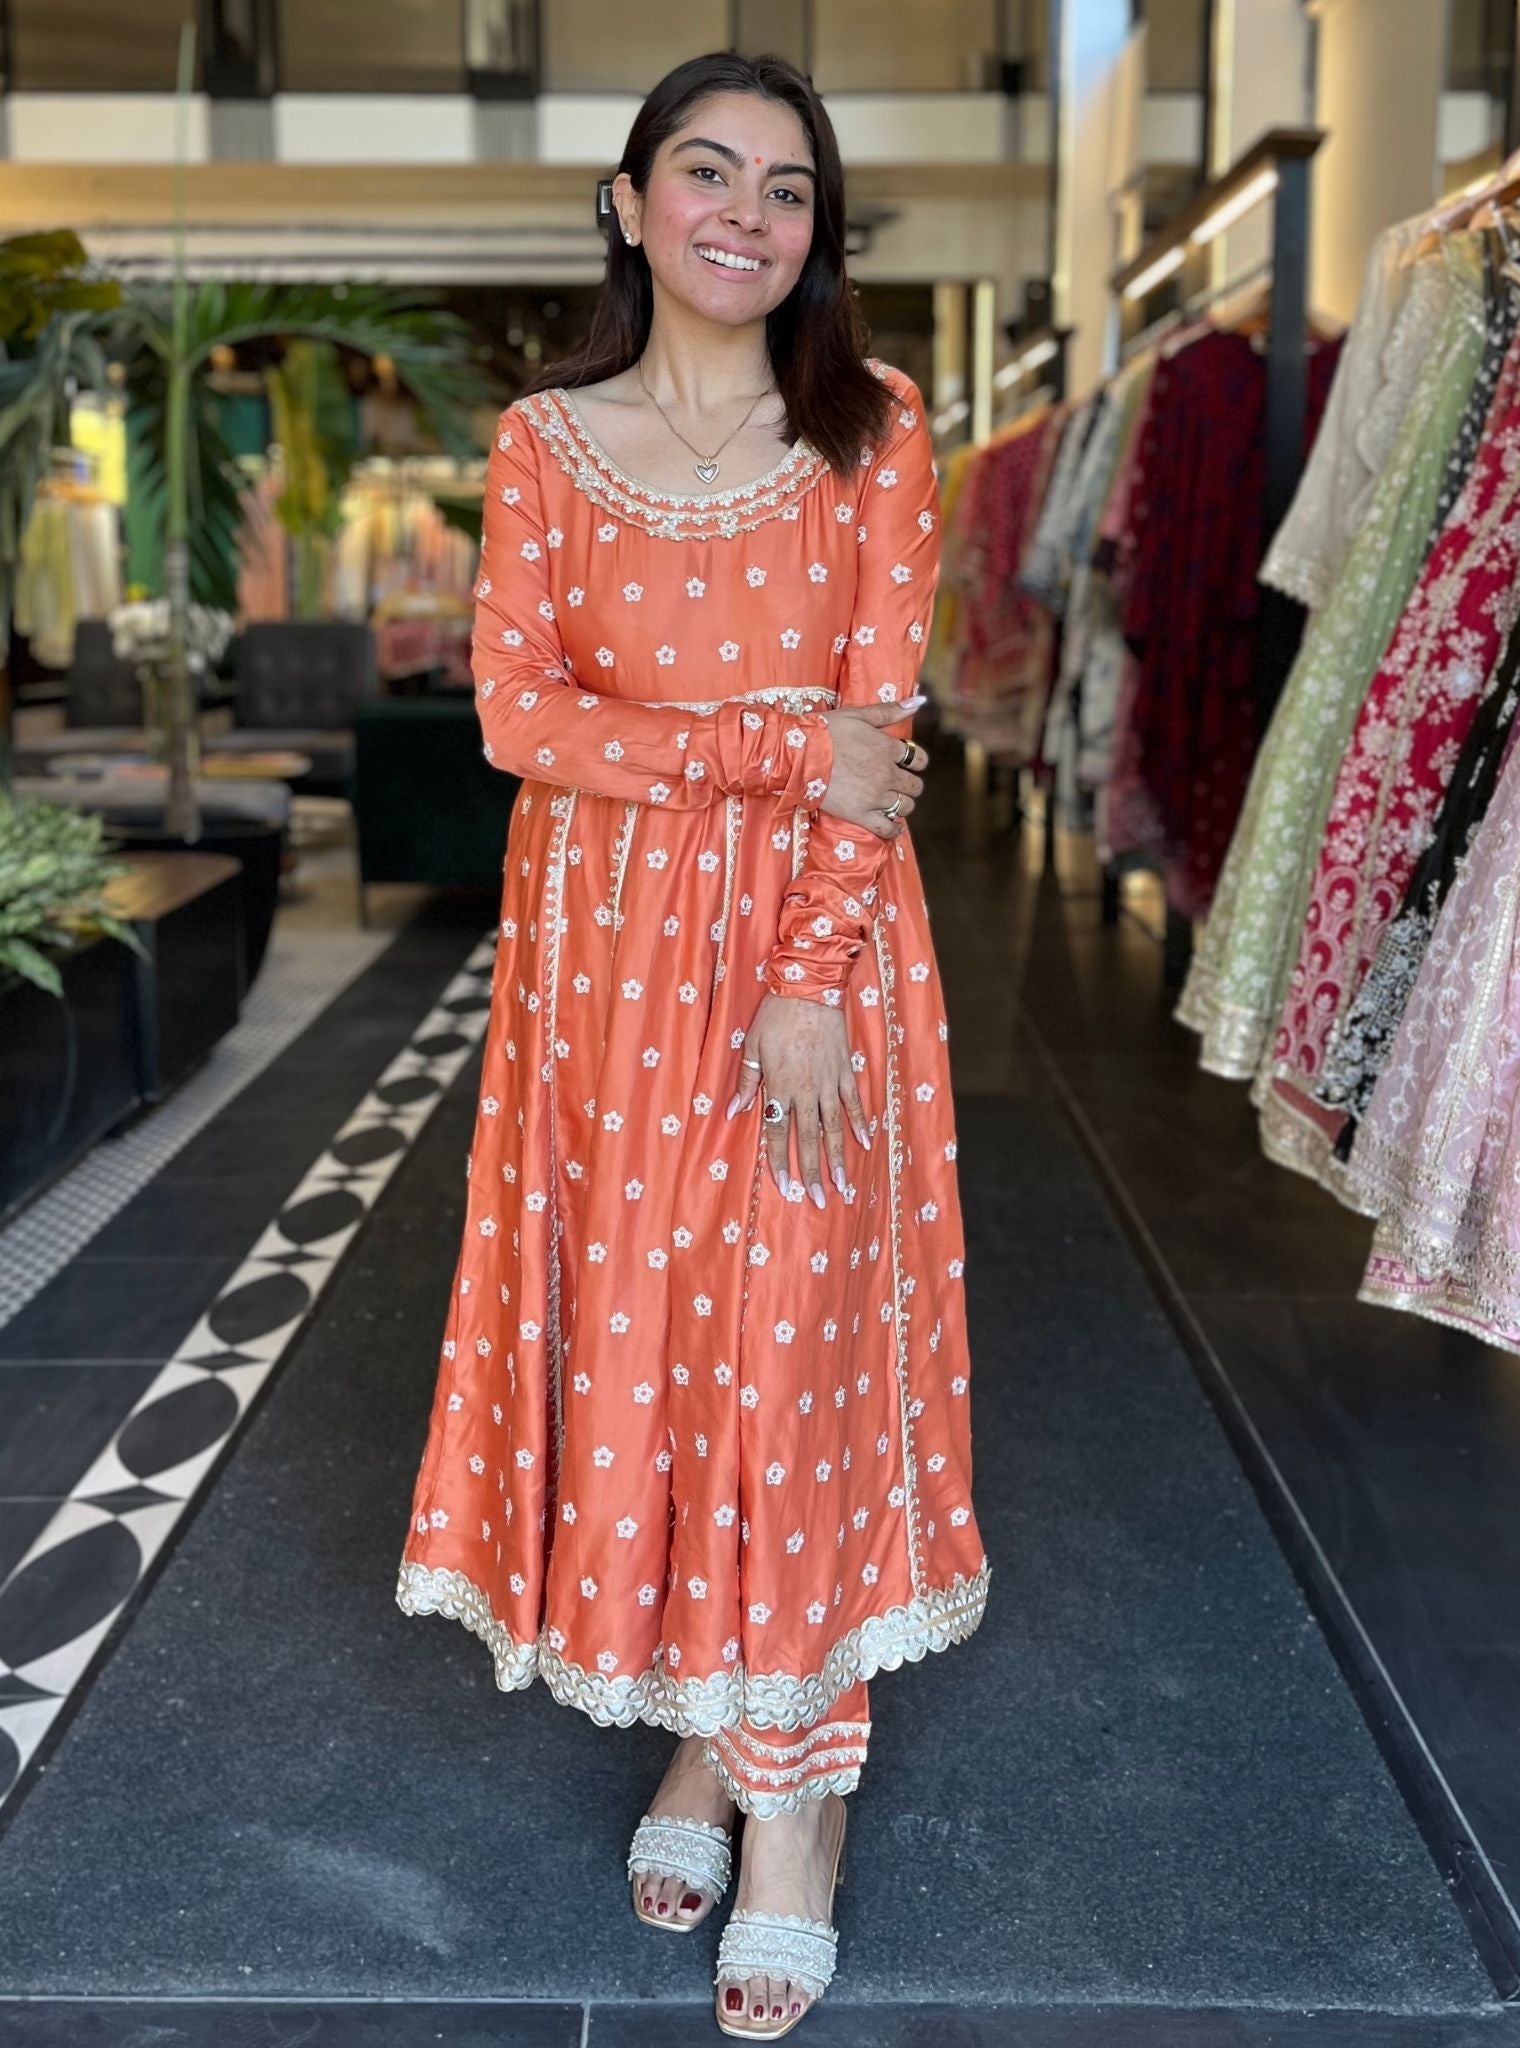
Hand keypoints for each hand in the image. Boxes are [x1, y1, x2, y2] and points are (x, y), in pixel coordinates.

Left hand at [724, 992, 870, 1204]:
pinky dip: (861, 1123)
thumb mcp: (752, 1046)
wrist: (809, 987)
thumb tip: (734, 1112)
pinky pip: (854, 1102)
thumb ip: (746, 1082)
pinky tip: (866, 1144)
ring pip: (834, 1128)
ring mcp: (829, 1083)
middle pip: (808, 1139)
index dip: (780, 1162)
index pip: (777, 1133)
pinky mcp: (846, 1071)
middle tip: (820, 1200)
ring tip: (843, 1185)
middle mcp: (805, 1091)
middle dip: (812, 1172)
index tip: (785, 1187)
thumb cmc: (775, 1016)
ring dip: (838, 1159)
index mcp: (779, 1087)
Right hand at [816, 693, 928, 839]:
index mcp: (888, 749)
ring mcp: (875, 797)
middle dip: (909, 784)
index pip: (919, 759)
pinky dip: (893, 830)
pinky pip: (886, 828)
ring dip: (902, 804)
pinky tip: (893, 827)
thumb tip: (919, 700)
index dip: (916, 761)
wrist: (800, 756)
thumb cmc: (827, 731)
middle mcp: (887, 774)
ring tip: (892, 801)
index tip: (907, 762)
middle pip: (915, 786)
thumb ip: (890, 711)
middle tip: (898, 783)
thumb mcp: (858, 714)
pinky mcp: (860, 815)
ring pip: (905, 806)